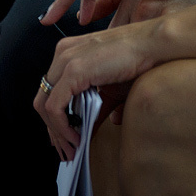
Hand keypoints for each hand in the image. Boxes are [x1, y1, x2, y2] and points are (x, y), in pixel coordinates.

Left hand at [33, 2, 195, 159]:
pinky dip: (62, 125)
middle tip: (65, 150)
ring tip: (71, 148)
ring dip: (56, 131)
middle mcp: (61, 55)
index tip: (62, 139)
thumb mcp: (110, 91)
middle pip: (42, 99)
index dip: (52, 119)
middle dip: (52, 129)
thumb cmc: (137, 63)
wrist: (153, 45)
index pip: (49, 91)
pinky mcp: (74, 70)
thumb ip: (94, 109)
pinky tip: (76, 137)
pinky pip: (55, 105)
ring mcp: (65, 61)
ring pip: (44, 104)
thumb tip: (86, 131)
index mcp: (66, 55)